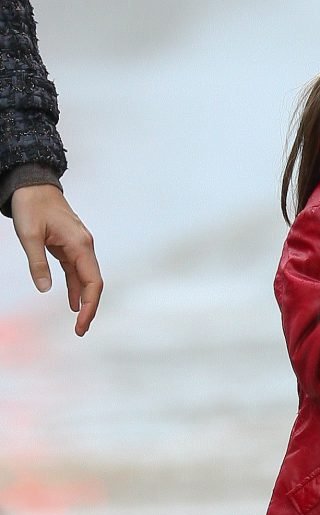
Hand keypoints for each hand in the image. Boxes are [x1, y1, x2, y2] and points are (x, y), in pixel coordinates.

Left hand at [11, 185, 102, 335]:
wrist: (33, 183)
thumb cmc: (32, 205)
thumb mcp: (30, 235)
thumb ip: (38, 263)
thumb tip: (45, 289)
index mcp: (80, 245)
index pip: (92, 282)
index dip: (90, 305)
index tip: (80, 323)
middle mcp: (85, 247)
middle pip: (94, 284)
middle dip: (90, 308)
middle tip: (80, 330)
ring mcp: (79, 247)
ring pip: (86, 279)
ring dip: (84, 300)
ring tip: (78, 322)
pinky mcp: (71, 246)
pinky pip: (77, 271)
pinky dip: (76, 288)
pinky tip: (73, 303)